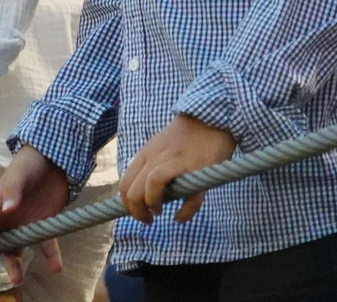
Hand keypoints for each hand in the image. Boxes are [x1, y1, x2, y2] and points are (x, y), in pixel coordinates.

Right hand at [0, 144, 68, 284]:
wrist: (54, 160)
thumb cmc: (29, 163)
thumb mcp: (19, 173)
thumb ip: (12, 190)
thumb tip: (7, 209)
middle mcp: (6, 220)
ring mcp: (23, 225)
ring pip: (14, 249)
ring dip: (14, 264)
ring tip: (18, 279)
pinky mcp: (42, 226)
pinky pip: (45, 245)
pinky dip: (50, 257)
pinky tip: (56, 267)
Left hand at [118, 115, 234, 224]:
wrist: (212, 117)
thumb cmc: (187, 137)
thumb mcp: (161, 148)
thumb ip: (151, 166)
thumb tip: (145, 194)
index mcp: (147, 154)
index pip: (124, 183)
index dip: (127, 204)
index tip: (138, 212)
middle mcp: (157, 157)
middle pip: (133, 189)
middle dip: (136, 211)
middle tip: (148, 219)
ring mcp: (176, 162)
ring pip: (151, 186)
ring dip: (151, 206)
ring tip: (158, 214)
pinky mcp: (197, 169)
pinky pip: (187, 195)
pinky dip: (183, 211)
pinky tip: (181, 217)